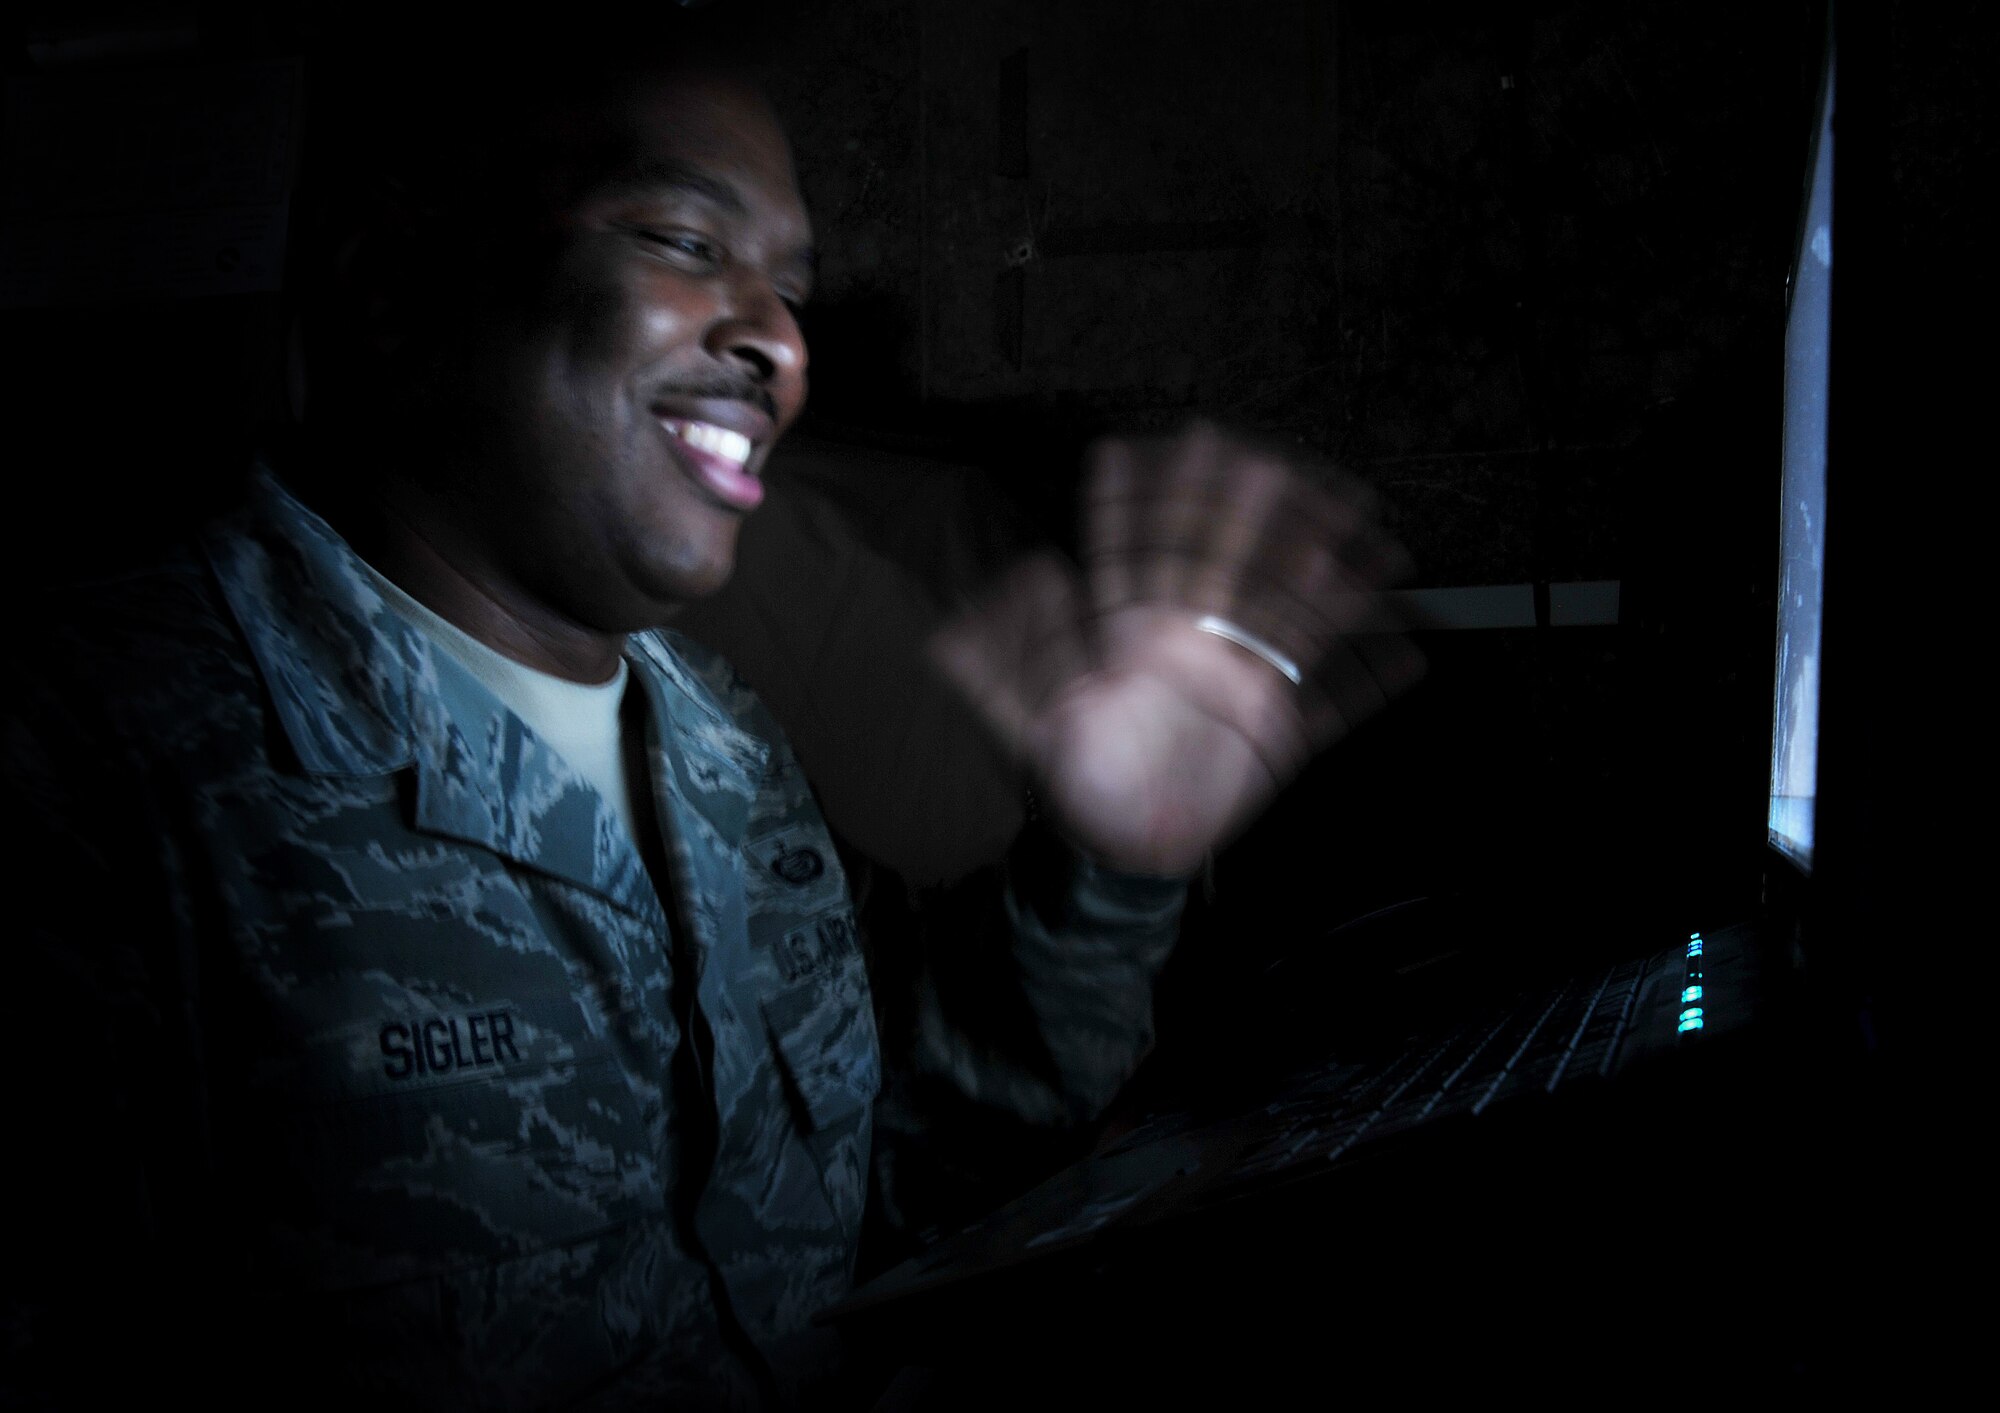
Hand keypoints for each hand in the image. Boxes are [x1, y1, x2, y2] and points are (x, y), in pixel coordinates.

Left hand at [930, 422, 1422, 876]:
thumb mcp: (1035, 731)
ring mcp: (1236, 681)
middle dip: (1234, 509)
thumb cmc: (1083, 785)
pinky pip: (1326, 703)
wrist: (1130, 845)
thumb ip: (1009, 667)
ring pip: (1278, 611)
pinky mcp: (1272, 730)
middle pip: (1214, 562)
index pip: (1128, 556)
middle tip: (1256, 452)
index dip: (1124, 503)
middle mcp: (1189, 644)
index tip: (1128, 447)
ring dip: (1314, 569)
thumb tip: (1016, 588)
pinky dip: (1366, 683)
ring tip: (1350, 519)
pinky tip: (1409, 654)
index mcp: (1132, 639)